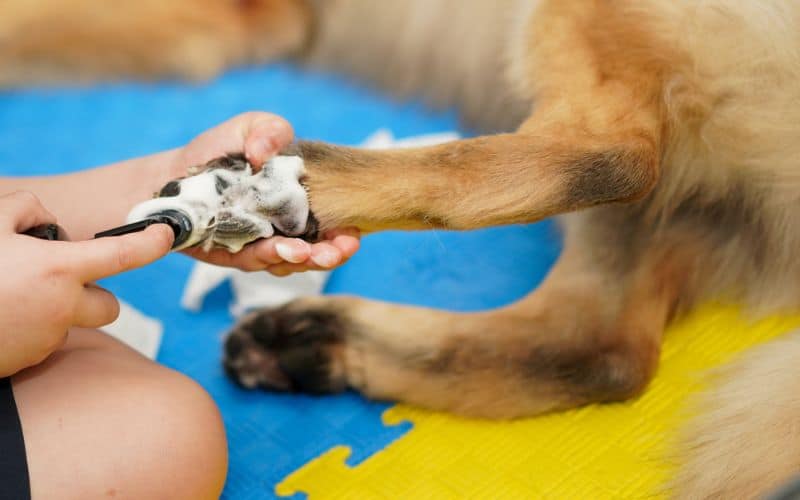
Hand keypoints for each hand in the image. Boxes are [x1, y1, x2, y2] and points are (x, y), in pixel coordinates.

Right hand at [0, 191, 172, 376]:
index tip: (166, 235)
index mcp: (59, 270)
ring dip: (56, 310)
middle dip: (93, 293)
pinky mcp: (27, 361)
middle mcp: (62, 309)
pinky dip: (30, 328)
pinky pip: (43, 341)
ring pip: (71, 323)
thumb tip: (46, 224)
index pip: (124, 255)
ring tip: (9, 295)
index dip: (152, 244)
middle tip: (56, 278)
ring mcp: (45, 339)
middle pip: (109, 306)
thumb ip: (27, 209)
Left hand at [173, 112, 359, 274]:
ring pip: (292, 262)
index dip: (347, 234)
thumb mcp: (248, 128)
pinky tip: (272, 251)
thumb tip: (266, 153)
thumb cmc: (217, 151)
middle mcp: (290, 227)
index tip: (352, 238)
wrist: (172, 177)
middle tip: (331, 252)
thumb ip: (269, 129)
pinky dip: (267, 259)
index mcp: (303, 199)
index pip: (336, 224)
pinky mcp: (238, 256)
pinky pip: (257, 263)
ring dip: (301, 260)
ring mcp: (266, 244)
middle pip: (320, 251)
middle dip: (330, 255)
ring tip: (301, 252)